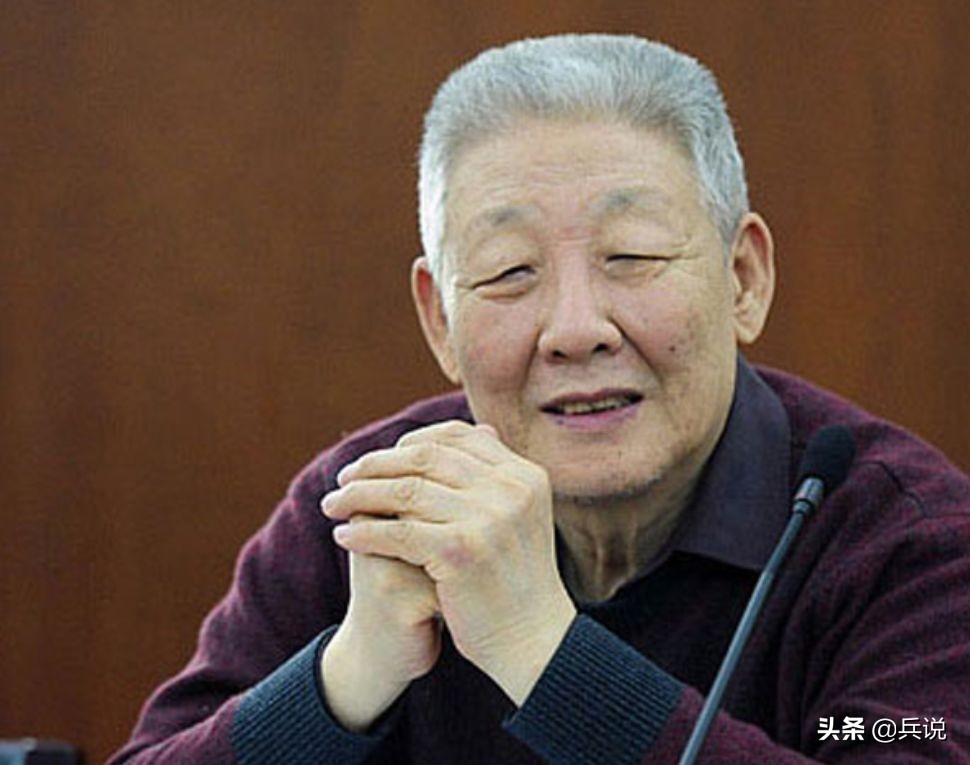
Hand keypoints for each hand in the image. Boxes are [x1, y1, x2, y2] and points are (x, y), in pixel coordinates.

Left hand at [322, 421, 576, 705]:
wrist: (533, 641)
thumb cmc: (516, 580)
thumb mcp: (517, 517)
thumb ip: (490, 477)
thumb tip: (471, 431)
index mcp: (523, 475)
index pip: (457, 436)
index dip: (410, 443)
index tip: (378, 459)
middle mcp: (509, 489)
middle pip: (425, 457)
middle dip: (375, 464)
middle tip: (343, 477)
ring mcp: (487, 518)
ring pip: (405, 490)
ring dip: (359, 495)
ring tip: (332, 505)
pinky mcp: (460, 550)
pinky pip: (397, 530)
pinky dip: (364, 532)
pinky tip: (344, 537)